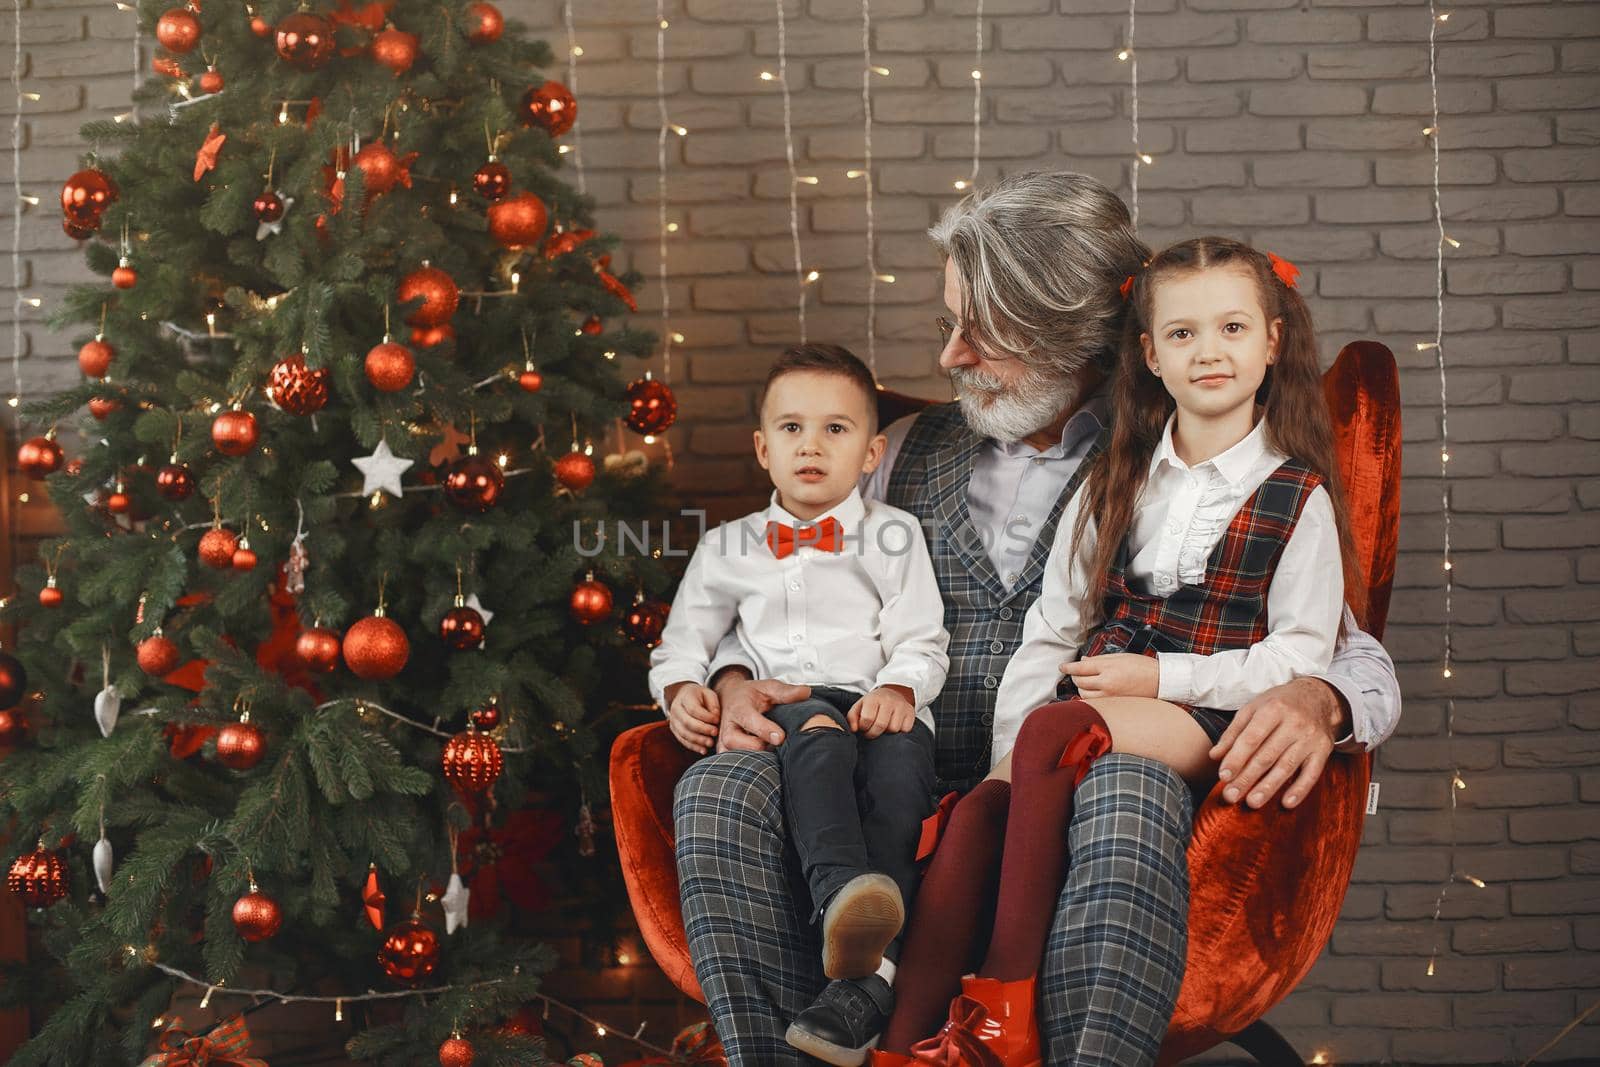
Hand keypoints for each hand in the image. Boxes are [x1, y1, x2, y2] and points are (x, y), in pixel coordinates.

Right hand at [665, 682, 719, 755]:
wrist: (684, 696)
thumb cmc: (700, 696)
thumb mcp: (709, 694)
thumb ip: (713, 704)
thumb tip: (715, 717)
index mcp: (684, 697)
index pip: (694, 709)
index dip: (706, 717)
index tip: (717, 720)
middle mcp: (675, 709)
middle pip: (687, 722)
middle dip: (703, 729)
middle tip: (715, 732)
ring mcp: (673, 721)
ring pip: (684, 733)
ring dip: (698, 740)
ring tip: (710, 743)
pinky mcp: (674, 730)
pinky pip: (682, 740)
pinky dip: (693, 747)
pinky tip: (703, 750)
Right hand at [713, 674, 812, 752]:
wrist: (730, 700)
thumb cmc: (750, 695)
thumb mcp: (767, 687)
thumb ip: (785, 692)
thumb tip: (805, 692)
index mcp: (738, 709)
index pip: (750, 722)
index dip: (766, 731)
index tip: (781, 737)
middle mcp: (728, 730)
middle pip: (749, 747)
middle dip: (768, 746)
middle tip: (780, 739)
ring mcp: (725, 745)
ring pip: (747, 759)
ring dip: (764, 755)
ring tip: (773, 745)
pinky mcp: (727, 755)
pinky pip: (745, 765)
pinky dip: (758, 761)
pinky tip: (767, 752)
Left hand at [847, 685, 915, 738]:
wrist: (894, 693)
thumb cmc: (874, 703)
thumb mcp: (860, 706)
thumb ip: (852, 718)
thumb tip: (853, 729)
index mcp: (873, 698)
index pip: (867, 719)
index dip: (864, 728)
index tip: (864, 728)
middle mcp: (888, 700)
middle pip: (880, 725)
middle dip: (874, 733)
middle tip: (871, 732)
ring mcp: (901, 706)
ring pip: (893, 729)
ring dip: (887, 732)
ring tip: (883, 727)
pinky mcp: (911, 712)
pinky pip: (905, 729)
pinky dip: (899, 731)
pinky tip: (894, 725)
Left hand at [1060, 653, 1158, 698]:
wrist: (1160, 681)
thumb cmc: (1142, 666)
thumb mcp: (1120, 657)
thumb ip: (1099, 660)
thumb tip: (1083, 660)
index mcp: (1108, 668)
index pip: (1080, 668)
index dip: (1068, 667)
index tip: (1062, 667)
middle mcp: (1107, 684)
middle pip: (1080, 682)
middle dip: (1075, 676)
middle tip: (1077, 672)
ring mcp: (1110, 696)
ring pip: (1085, 695)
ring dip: (1082, 688)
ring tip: (1087, 682)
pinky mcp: (1115, 705)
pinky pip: (1095, 703)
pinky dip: (1090, 697)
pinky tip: (1093, 692)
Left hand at [1210, 676, 1345, 808]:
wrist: (1318, 696)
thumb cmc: (1278, 704)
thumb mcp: (1253, 708)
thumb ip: (1233, 732)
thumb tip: (1214, 756)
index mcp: (1273, 709)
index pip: (1251, 738)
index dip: (1236, 759)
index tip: (1223, 777)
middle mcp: (1294, 723)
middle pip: (1267, 756)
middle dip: (1247, 778)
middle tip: (1230, 796)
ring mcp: (1311, 738)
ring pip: (1286, 766)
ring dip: (1268, 787)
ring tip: (1252, 802)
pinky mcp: (1324, 750)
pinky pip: (1312, 773)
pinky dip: (1300, 790)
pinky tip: (1286, 803)